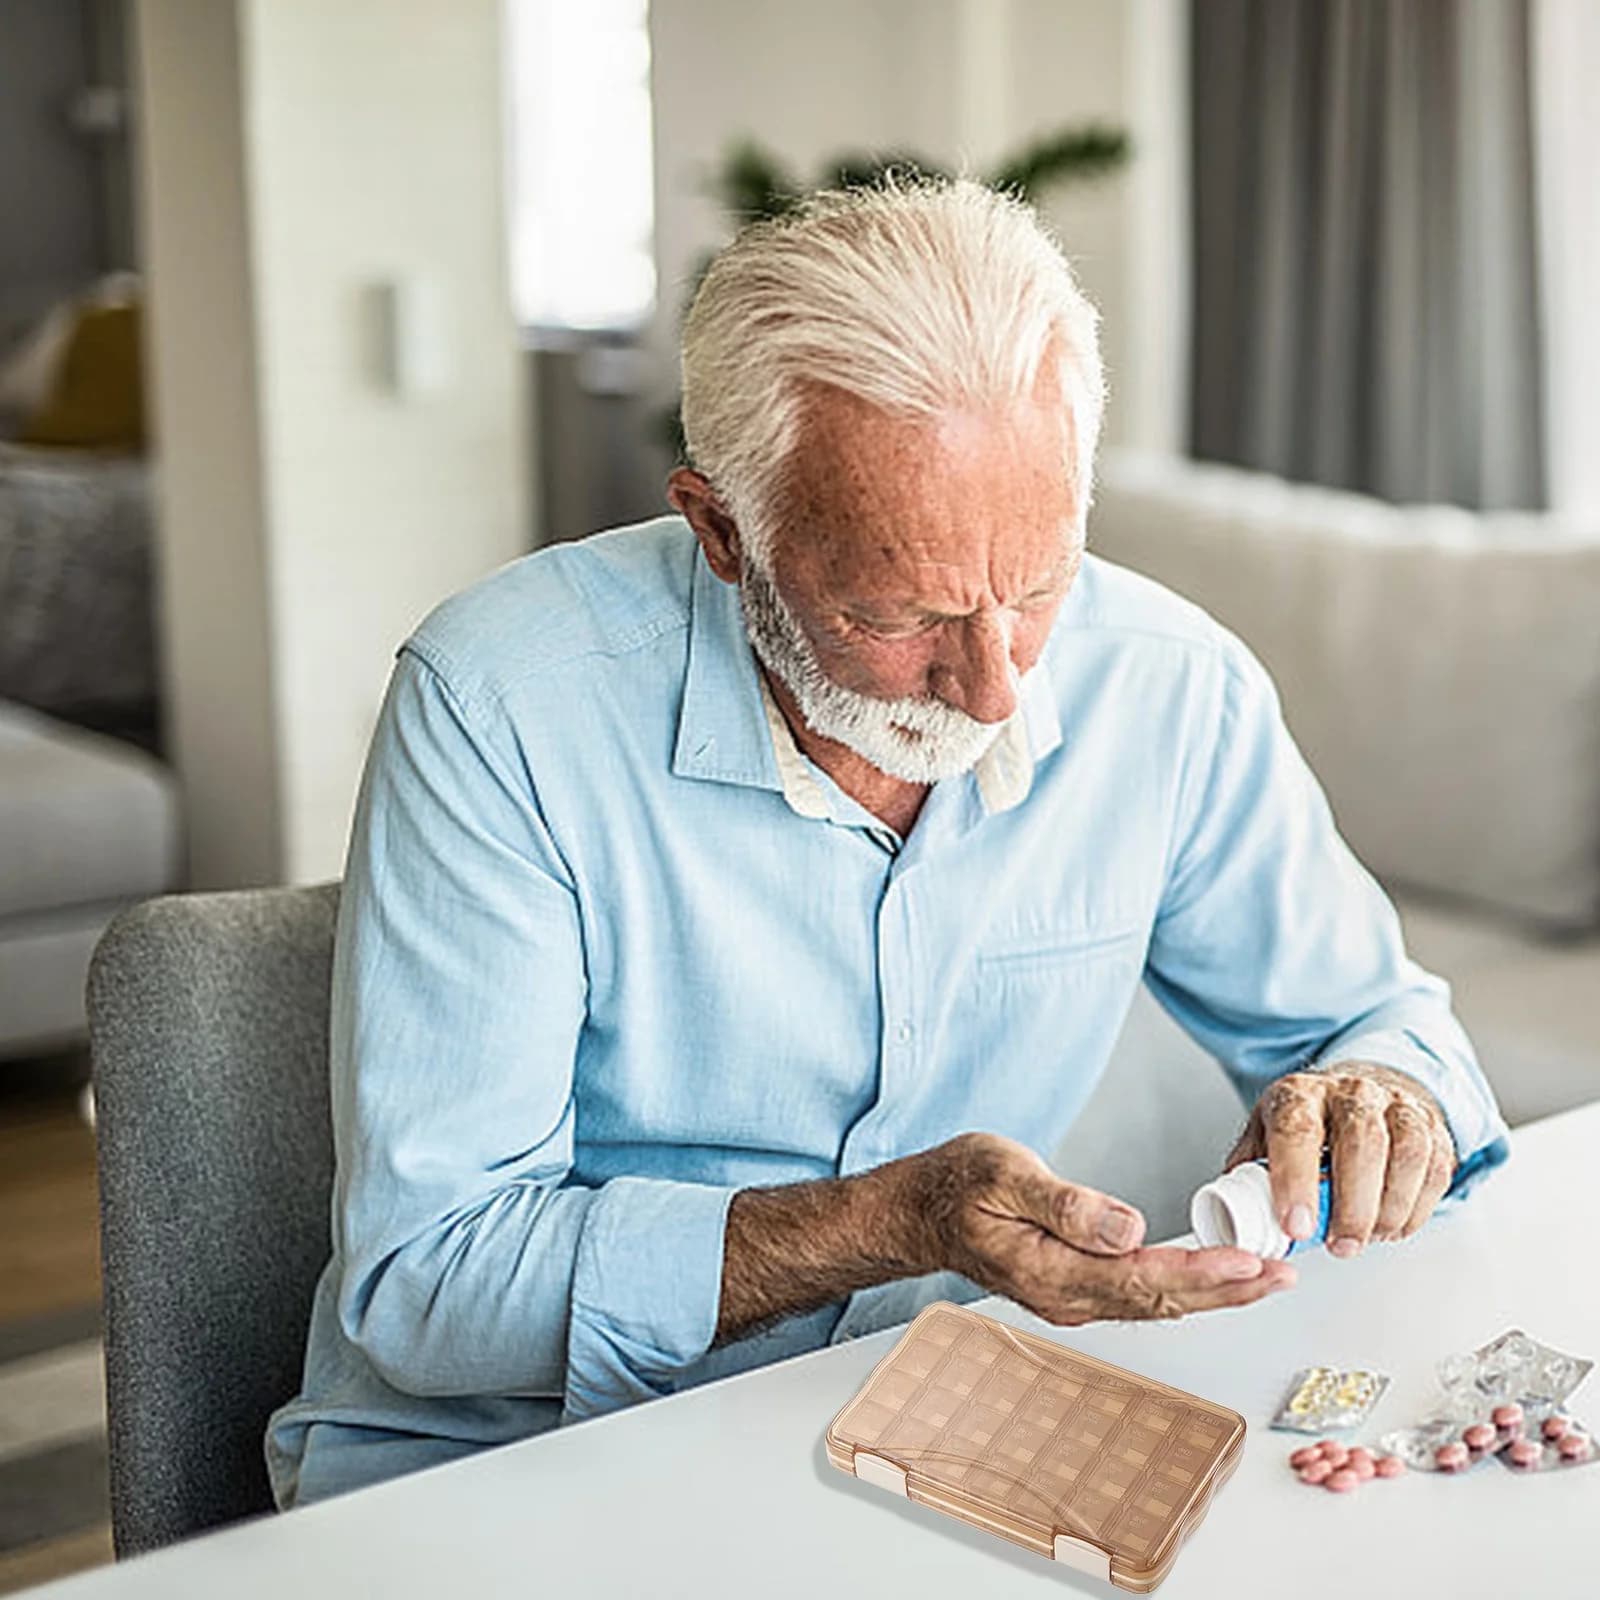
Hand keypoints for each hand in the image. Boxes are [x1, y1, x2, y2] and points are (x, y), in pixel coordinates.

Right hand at [892, 1132, 1295, 1324]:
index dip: (1202, 1274)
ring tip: (1265, 1278)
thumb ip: (1066, 1203)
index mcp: (1050, 1271)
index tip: (1251, 1264)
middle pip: (1160, 1300)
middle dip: (1227, 1291)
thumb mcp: (1005, 1172)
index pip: (1142, 1279)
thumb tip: (1130, 1228)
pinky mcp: (1073, 1286)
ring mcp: (1070, 1297)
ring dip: (1212, 1292)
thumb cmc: (956, 1184)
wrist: (918, 1211)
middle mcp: (1066, 1296)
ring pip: (1153, 1301)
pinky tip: (1211, 1275)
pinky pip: (1138, 1292)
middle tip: (1283, 1277)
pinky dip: (1182, 1284)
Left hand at [1226, 1063, 1455, 1256]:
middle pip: (1362, 1141)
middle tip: (1341, 1245)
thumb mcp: (1266, 1136)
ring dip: (1389, 1208)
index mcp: (1300, 1094)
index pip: (1297, 1129)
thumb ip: (1250, 1175)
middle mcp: (1351, 1092)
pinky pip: (1436, 1167)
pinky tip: (1394, 1225)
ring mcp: (1396, 1106)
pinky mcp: (1431, 1127)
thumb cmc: (1305, 1124)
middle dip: (1353, 1204)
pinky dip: (1417, 1207)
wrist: (1355, 1093)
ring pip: (1407, 1153)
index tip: (1296, 1225)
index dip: (1296, 1180)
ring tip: (1367, 1238)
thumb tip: (1235, 1220)